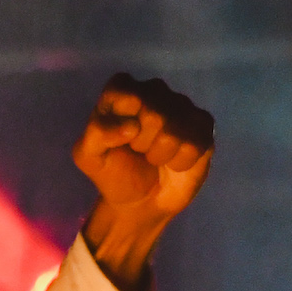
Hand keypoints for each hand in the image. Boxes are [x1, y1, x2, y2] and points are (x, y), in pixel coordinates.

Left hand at [73, 73, 213, 288]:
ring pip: (175, 130)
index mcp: (122, 90)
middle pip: (153, 113)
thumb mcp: (88, 156)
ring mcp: (182, 106)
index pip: (123, 89)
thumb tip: (132, 126)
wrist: (140, 201)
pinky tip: (174, 162)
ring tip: (154, 157)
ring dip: (160, 154)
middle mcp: (154, 91)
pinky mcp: (203, 125)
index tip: (119, 138)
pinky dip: (180, 162)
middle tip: (137, 151)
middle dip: (142, 143)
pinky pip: (194, 144)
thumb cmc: (112, 172)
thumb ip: (98, 133)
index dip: (120, 122)